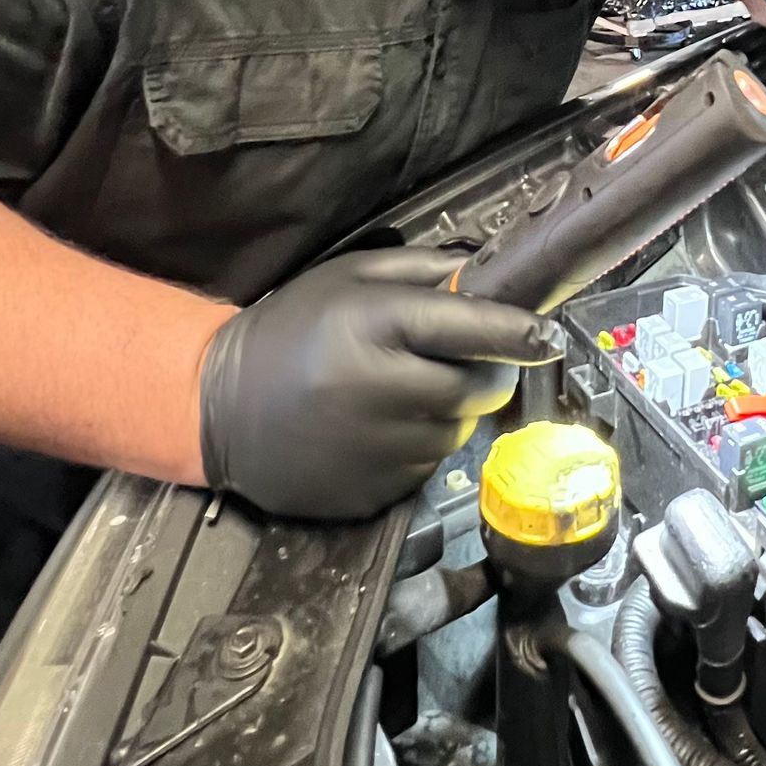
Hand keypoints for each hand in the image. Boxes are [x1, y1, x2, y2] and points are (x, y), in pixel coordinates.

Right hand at [198, 247, 554, 519]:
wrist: (217, 407)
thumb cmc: (291, 330)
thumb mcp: (349, 278)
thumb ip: (423, 271)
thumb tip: (489, 275)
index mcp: (371, 325)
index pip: (470, 328)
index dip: (518, 332)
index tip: (547, 336)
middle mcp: (377, 389)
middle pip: (478, 389)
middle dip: (487, 374)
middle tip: (463, 361)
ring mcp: (375, 449)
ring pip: (456, 433)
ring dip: (450, 413)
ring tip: (404, 393)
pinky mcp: (370, 493)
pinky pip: (426, 469)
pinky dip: (419, 447)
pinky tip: (380, 429)